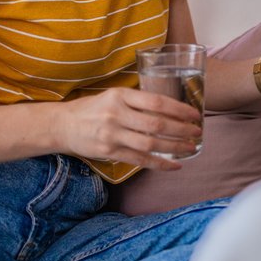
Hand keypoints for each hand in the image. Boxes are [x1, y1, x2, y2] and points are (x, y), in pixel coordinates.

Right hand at [54, 87, 202, 169]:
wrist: (62, 125)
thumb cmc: (93, 108)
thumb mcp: (113, 96)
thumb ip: (137, 100)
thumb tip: (170, 108)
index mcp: (120, 96)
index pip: (156, 101)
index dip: (179, 109)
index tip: (194, 114)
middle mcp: (116, 114)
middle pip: (156, 124)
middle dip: (181, 129)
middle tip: (198, 131)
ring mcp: (112, 135)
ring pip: (150, 143)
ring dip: (175, 147)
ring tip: (191, 147)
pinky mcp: (109, 152)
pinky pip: (140, 160)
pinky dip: (160, 163)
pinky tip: (175, 164)